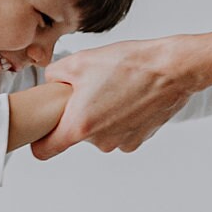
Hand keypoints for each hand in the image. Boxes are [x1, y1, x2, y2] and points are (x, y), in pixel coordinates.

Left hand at [36, 39, 195, 156]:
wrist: (172, 69)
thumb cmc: (129, 64)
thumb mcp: (79, 60)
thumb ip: (53, 75)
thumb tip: (50, 83)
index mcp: (79, 126)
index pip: (44, 151)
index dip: (39, 140)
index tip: (42, 130)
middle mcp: (100, 141)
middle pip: (76, 135)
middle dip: (78, 115)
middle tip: (89, 89)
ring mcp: (121, 142)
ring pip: (99, 132)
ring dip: (101, 115)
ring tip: (113, 89)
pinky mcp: (138, 139)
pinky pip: (120, 131)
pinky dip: (120, 118)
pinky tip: (128, 97)